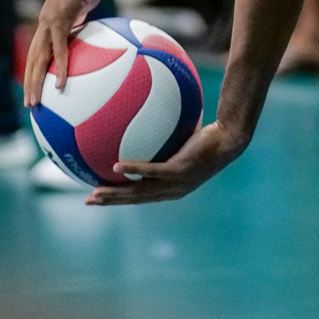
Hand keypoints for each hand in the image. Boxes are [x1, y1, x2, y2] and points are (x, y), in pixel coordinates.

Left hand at [23, 0, 102, 106]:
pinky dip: (61, 70)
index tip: (35, 87)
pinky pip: (60, 52)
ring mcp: (49, 25)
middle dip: (29, 83)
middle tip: (29, 105)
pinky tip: (61, 86)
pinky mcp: (60, 24)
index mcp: (49, 24)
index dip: (35, 70)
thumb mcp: (85, 5)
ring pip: (39, 61)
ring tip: (34, 103)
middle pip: (32, 61)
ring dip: (35, 84)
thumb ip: (84, 19)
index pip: (38, 52)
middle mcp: (44, 26)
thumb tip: (94, 28)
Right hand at [84, 120, 247, 205]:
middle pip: (135, 199)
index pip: (140, 197)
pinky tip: (116, 166)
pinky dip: (133, 170)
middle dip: (111, 201)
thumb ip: (164, 135)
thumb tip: (147, 117)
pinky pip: (152, 171)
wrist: (229, 139)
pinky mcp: (179, 170)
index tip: (99, 197)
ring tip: (96, 192)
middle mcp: (172, 190)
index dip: (119, 199)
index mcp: (170, 187)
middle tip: (89, 201)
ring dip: (116, 193)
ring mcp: (175, 183)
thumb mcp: (182, 138)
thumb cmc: (208, 137)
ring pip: (140, 192)